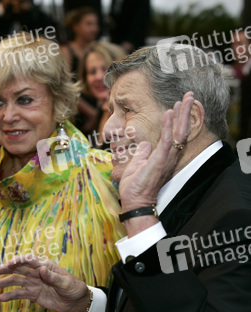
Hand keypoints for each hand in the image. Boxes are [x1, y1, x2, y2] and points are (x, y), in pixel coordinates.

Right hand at [0, 255, 89, 311]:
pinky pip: (19, 294)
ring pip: (16, 281)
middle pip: (19, 268)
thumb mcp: (66, 282)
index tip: (10, 264)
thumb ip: (54, 277)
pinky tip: (0, 298)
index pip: (30, 260)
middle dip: (6, 269)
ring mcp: (34, 283)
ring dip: (3, 283)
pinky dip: (10, 296)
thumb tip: (42, 270)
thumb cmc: (73, 288)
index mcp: (45, 265)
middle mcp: (37, 273)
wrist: (75, 301)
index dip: (20, 260)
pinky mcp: (33, 294)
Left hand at [119, 92, 193, 211]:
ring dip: (182, 114)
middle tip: (190, 95)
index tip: (179, 104)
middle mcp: (169, 156)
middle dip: (186, 112)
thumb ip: (142, 153)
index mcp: (164, 156)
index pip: (174, 134)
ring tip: (186, 98)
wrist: (134, 202)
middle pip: (181, 130)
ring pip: (179, 132)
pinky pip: (167, 140)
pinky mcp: (160, 160)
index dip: (178, 119)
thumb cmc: (135, 187)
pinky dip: (169, 125)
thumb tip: (144, 144)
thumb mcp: (137, 165)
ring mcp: (166, 158)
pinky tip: (170, 112)